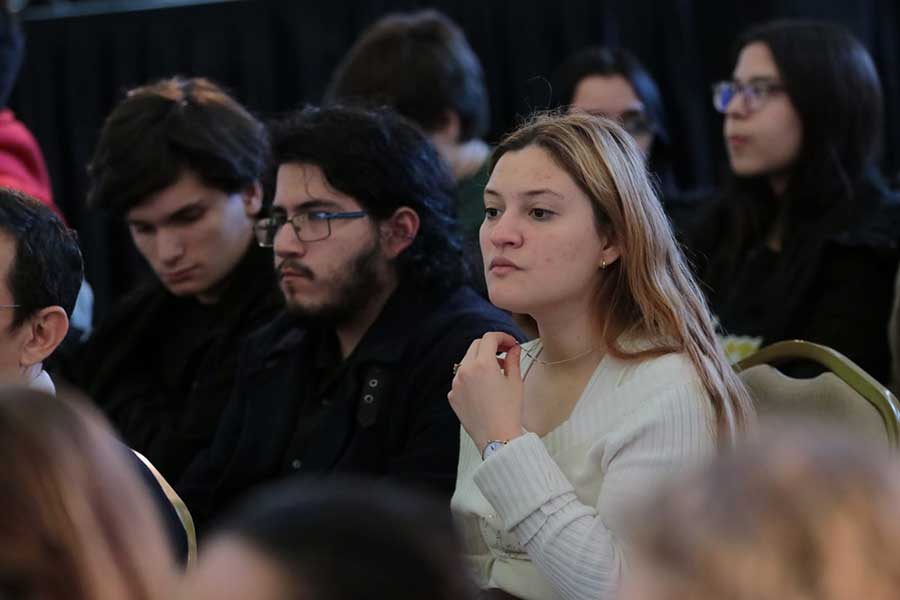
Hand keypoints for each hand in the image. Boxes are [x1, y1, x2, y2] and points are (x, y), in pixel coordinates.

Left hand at [448, 332, 523, 451]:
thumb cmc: (508, 411)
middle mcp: (465, 370)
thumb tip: (514, 349)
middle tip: (505, 354)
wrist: (497, 437)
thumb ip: (513, 360)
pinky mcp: (453, 395)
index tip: (511, 344)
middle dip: (491, 347)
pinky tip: (485, 388)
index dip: (502, 337)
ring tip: (496, 372)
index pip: (489, 338)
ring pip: (467, 362)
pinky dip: (472, 377)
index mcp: (482, 364)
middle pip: (476, 346)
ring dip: (480, 361)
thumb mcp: (515, 382)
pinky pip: (461, 379)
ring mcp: (456, 383)